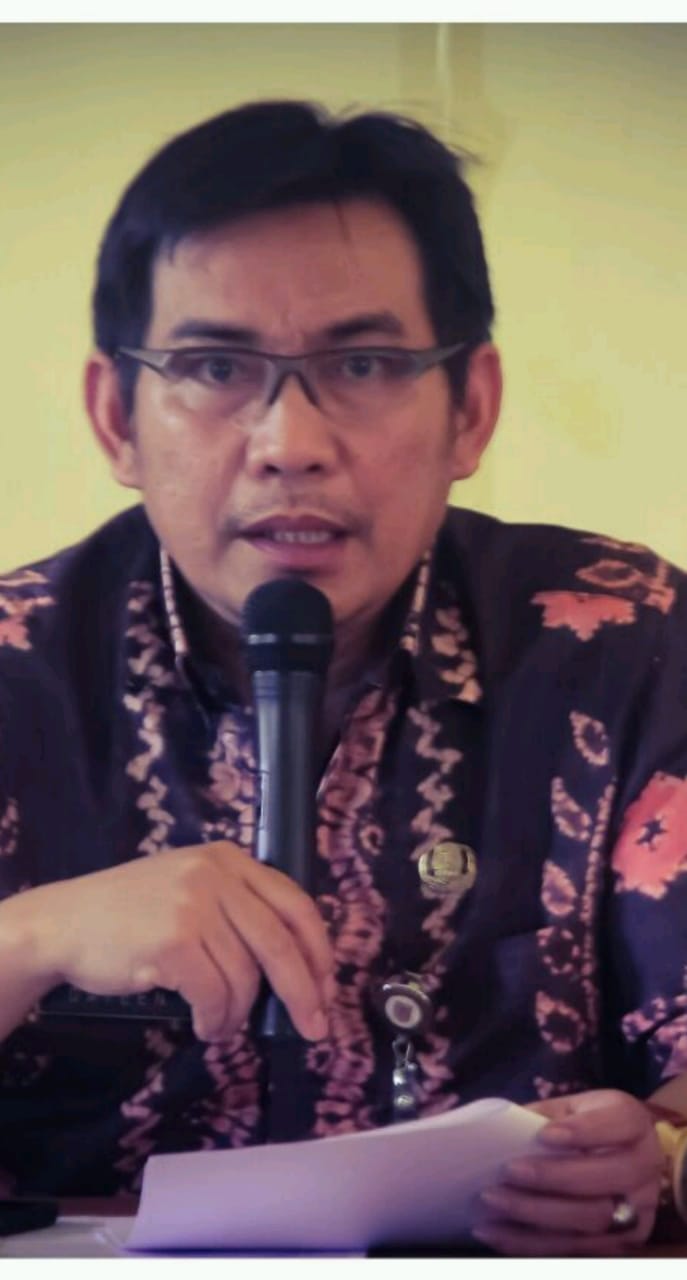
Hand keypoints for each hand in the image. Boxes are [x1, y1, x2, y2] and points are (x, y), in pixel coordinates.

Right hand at [10, 841, 334, 1043]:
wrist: (65, 923)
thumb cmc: (131, 914)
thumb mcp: (190, 887)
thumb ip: (237, 908)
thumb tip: (296, 965)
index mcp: (229, 859)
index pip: (295, 903)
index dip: (318, 949)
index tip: (326, 985)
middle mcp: (217, 875)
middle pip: (281, 943)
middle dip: (305, 992)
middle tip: (315, 1027)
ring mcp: (194, 905)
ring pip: (246, 976)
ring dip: (240, 1014)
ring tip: (223, 1026)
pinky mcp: (174, 941)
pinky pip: (215, 994)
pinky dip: (216, 1020)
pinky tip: (206, 1027)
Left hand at [472, 1089, 662, 1254]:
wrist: (627, 1157)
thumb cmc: (591, 1124)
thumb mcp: (573, 1107)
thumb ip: (544, 1115)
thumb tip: (495, 1132)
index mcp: (634, 1124)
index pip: (618, 1125)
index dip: (584, 1132)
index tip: (546, 1135)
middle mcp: (644, 1168)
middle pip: (602, 1179)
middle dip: (551, 1178)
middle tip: (508, 1171)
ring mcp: (638, 1211)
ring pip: (589, 1221)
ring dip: (535, 1214)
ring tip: (493, 1202)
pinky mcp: (621, 1243)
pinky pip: (576, 1249)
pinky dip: (531, 1243)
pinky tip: (498, 1233)